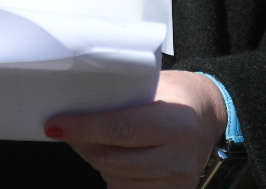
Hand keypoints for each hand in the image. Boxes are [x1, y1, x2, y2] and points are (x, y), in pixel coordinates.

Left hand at [45, 70, 227, 187]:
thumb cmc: (178, 95)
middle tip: (67, 128)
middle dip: (83, 144)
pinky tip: (112, 156)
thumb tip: (76, 107)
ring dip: (95, 159)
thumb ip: (121, 99)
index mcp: (176, 122)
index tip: (56, 125)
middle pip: (113, 158)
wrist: (209, 114)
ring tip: (91, 140)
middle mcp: (179, 156)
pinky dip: (113, 174)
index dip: (84, 128)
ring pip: (116, 177)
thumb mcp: (153, 86)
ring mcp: (177, 179)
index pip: (120, 129)